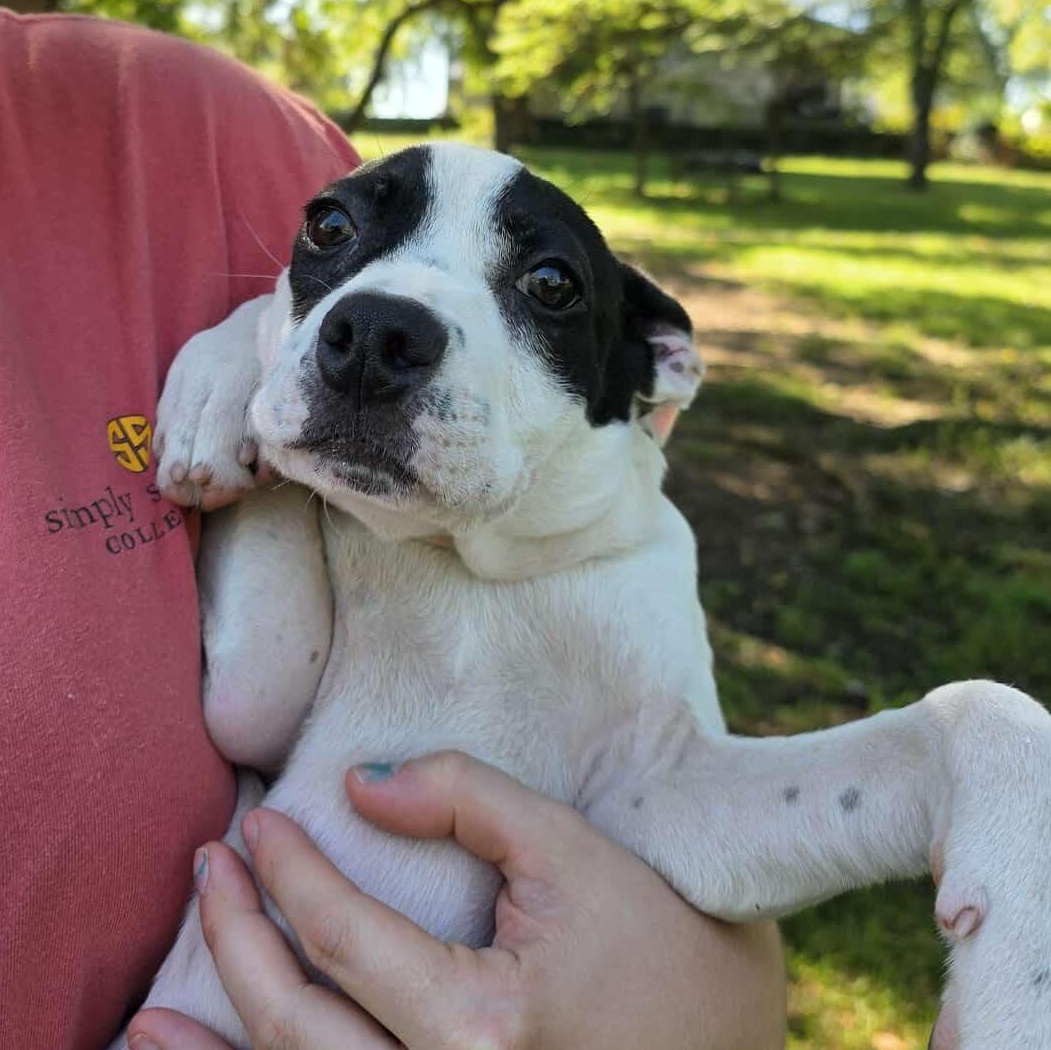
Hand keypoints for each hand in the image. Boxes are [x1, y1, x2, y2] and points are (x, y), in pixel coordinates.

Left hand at [128, 753, 785, 1049]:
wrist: (725, 1040)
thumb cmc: (661, 939)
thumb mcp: (571, 847)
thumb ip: (467, 797)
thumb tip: (361, 782)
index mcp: (482, 1025)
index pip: (345, 938)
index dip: (291, 873)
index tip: (260, 823)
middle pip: (298, 1024)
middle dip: (238, 941)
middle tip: (210, 870)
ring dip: (216, 1046)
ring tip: (146, 1013)